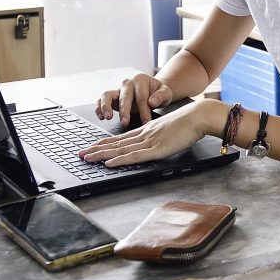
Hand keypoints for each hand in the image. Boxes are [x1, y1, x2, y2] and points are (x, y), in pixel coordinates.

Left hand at [80, 101, 212, 166]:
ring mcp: (149, 141)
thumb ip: (159, 136)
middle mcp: (144, 134)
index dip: (104, 143)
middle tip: (81, 154)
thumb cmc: (188, 123)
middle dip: (97, 149)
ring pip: (120, 149)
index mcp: (147, 130)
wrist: (199, 116)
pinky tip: (109, 163)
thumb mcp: (169, 129)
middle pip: (116, 143)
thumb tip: (153, 144)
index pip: (121, 138)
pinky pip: (134, 155)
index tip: (91, 147)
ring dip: (102, 154)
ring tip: (87, 158)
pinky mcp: (156, 149)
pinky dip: (120, 159)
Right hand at [96, 72, 173, 126]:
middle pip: (124, 96)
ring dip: (106, 106)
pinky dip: (98, 108)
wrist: (152, 92)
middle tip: (125, 122)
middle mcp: (127, 83)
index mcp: (141, 80)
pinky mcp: (111, 97)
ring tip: (108, 117)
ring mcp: (117, 89)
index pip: (141, 96)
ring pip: (107, 95)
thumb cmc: (158, 93)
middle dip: (124, 110)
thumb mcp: (166, 93)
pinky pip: (100, 100)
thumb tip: (151, 102)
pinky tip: (101, 117)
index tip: (146, 122)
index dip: (143, 110)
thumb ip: (161, 96)